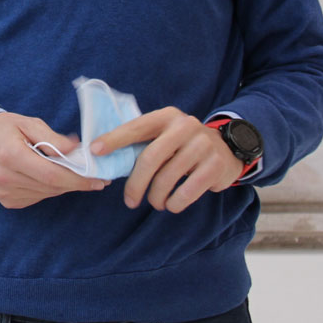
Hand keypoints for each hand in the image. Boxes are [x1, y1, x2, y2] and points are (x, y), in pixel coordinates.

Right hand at [0, 111, 107, 208]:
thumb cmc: (2, 129)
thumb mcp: (27, 123)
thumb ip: (52, 138)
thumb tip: (77, 151)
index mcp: (10, 156)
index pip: (52, 175)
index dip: (78, 179)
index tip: (98, 179)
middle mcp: (5, 178)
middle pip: (51, 187)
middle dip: (76, 182)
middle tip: (96, 177)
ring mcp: (5, 193)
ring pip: (46, 194)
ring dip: (63, 185)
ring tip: (74, 173)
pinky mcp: (7, 201)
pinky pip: (37, 197)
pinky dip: (49, 188)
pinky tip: (50, 177)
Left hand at [91, 107, 242, 212]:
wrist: (227, 149)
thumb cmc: (184, 146)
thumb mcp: (166, 135)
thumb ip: (142, 143)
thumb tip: (106, 159)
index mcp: (166, 117)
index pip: (136, 127)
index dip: (115, 139)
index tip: (95, 150)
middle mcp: (185, 126)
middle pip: (150, 158)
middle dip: (136, 183)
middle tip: (129, 200)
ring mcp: (202, 145)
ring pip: (167, 177)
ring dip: (156, 196)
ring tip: (155, 203)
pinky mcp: (214, 165)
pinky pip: (187, 190)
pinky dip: (175, 203)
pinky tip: (172, 205)